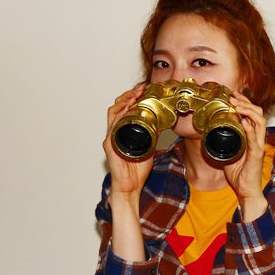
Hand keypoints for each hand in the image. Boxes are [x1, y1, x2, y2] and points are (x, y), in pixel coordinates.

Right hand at [103, 83, 152, 197]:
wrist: (130, 186)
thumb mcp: (150, 147)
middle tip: (141, 88)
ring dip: (124, 101)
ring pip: (113, 113)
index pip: (124, 108)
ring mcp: (111, 138)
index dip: (132, 97)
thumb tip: (164, 123)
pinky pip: (113, 127)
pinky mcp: (110, 145)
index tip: (144, 89)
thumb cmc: (136, 169)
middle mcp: (114, 132)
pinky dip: (120, 116)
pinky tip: (127, 110)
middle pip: (117, 107)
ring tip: (135, 94)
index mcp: (123, 131)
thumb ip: (153, 135)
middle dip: (128, 95)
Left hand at [223, 91, 267, 220]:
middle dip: (246, 102)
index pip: (252, 115)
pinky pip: (254, 138)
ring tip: (237, 105)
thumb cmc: (240, 175)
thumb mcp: (228, 154)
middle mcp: (258, 139)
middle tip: (233, 96)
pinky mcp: (256, 154)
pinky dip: (250, 128)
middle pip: (258, 113)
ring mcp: (258, 146)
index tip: (233, 95)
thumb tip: (211, 132)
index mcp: (252, 138)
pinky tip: (244, 121)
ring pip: (260, 121)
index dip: (244, 103)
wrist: (247, 191)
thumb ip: (225, 143)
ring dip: (248, 111)